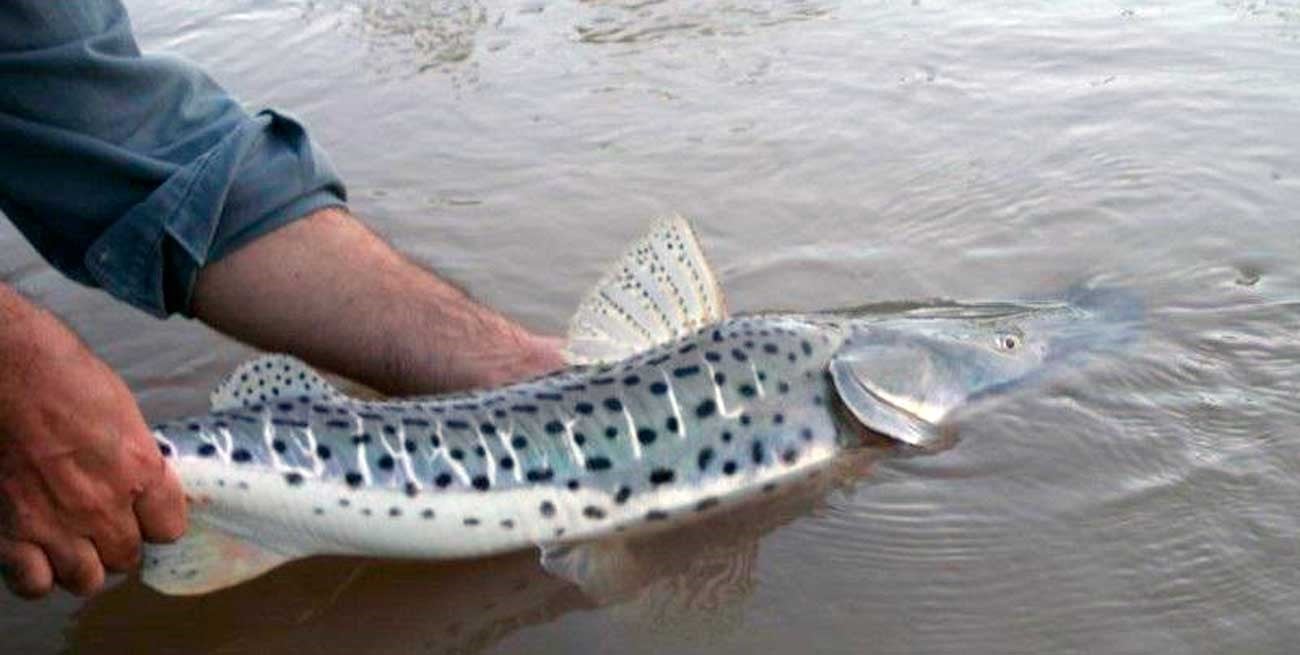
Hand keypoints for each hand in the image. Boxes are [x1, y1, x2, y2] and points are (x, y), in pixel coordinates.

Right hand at [0, 296, 185, 598]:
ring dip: (82, 565)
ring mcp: (56, 525)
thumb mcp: (123, 412)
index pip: (170, 529)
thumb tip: (143, 480)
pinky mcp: (10, 534)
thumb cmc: (64, 376)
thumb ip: (137, 458)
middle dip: (119, 544)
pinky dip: (35, 575)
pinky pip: (33, 584)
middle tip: (105, 525)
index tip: (147, 515)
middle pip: (127, 557)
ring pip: (85, 580)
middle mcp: (104, 507)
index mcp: (140, 472)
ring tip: (72, 544)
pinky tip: (34, 554)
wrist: (9, 371)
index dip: (157, 523)